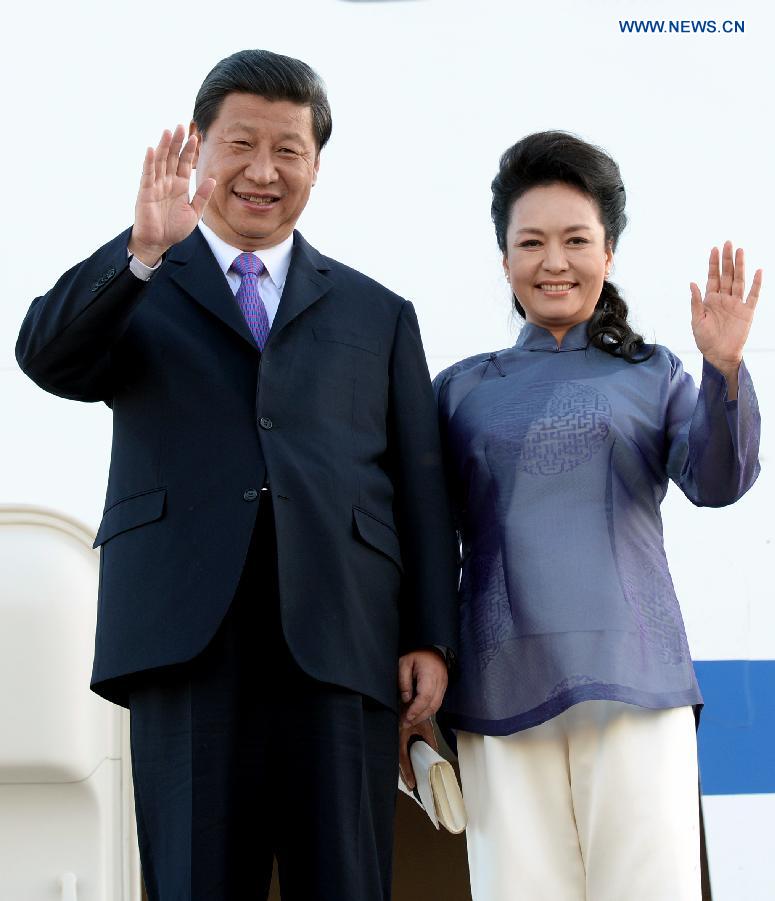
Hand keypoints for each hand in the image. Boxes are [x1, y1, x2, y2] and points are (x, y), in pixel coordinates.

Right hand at [128, 125, 215, 265]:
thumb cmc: (174, 229)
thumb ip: (202, 196)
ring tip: (168, 131)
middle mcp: (168, 182)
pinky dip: (150, 162)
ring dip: (164, 146)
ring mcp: (156, 185)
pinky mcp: (146, 192)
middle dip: (177, 142)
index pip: (185, 163)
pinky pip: (148, 174)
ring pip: (160, 161)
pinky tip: (152, 149)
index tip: (196, 137)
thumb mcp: (194, 213)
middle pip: (172, 157)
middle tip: (181, 126)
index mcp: (180, 186)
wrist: (159, 242)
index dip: (189, 151)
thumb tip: (213, 180)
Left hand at [398, 649, 447, 726]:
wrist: (434, 648)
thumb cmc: (418, 654)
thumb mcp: (405, 662)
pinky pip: (437, 703)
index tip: (407, 717)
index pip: (425, 697)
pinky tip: (419, 714)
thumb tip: (406, 698)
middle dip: (419, 717)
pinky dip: (428, 710)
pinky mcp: (443, 688)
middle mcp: (439, 682)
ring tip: (410, 721)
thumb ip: (404, 681)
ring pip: (436, 706)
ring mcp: (443, 686)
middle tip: (406, 723)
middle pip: (432, 705)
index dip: (416, 709)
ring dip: (423, 716)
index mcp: (430, 674)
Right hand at [398, 717, 438, 791]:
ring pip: (398, 759)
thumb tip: (435, 754)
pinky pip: (399, 754)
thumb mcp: (425, 726)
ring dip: (404, 770)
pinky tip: (409, 769)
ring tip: (411, 782)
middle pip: (398, 762)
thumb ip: (430, 741)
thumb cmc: (413, 711)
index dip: (407, 772)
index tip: (412, 784)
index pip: (403, 759)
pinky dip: (404, 762)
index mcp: (399, 735)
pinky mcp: (395, 739)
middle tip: (412, 787)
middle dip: (405, 776)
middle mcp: (394, 739)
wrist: (406, 702)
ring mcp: (393, 740)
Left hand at [690, 241, 761, 391]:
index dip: (713, 263)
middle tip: (728, 242)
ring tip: (740, 250)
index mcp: (710, 299)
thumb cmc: (705, 339)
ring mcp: (736, 304)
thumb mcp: (697, 320)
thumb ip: (696, 302)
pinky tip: (758, 271)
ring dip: (740, 266)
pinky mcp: (747, 312)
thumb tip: (692, 283)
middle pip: (727, 274)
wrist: (718, 355)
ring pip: (739, 280)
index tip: (714, 248)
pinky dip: (756, 283)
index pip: (713, 277)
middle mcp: (724, 298)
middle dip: (727, 259)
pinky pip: (753, 295)